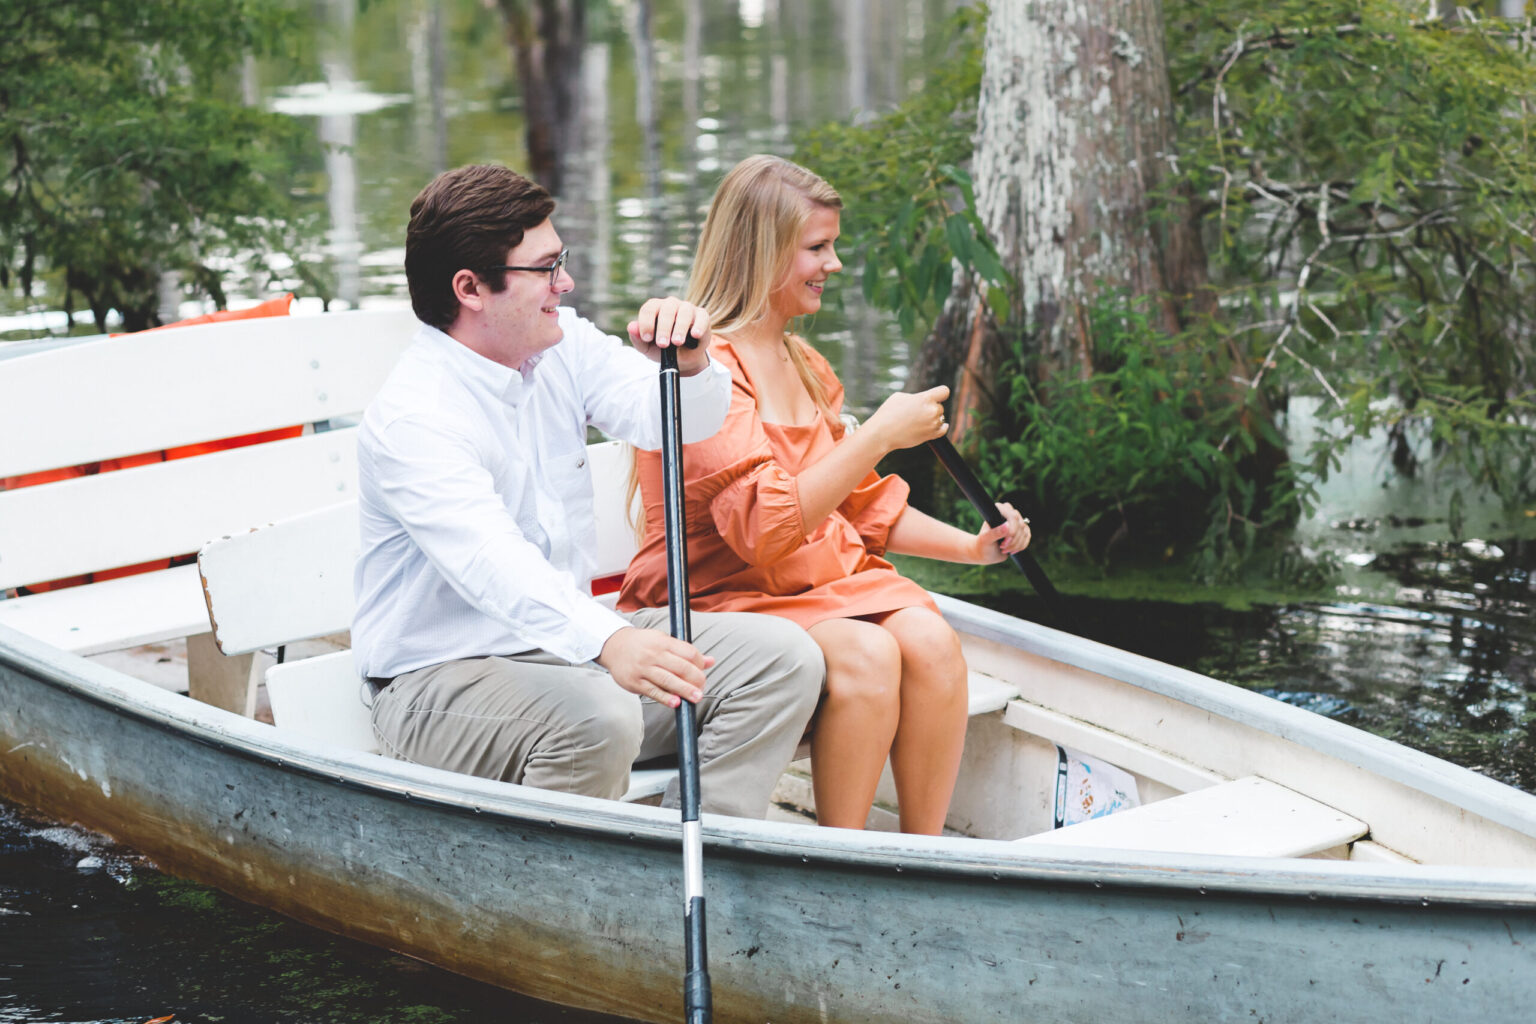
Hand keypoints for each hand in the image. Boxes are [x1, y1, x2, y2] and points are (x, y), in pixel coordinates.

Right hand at [596, 626, 712, 707]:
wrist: (613, 646)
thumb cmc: (643, 644)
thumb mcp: (664, 640)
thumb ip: (686, 651)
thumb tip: (710, 661)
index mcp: (663, 642)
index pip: (688, 653)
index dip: (700, 663)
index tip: (703, 671)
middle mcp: (653, 654)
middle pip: (681, 668)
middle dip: (696, 679)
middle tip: (702, 687)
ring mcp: (643, 669)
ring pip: (668, 680)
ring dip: (685, 690)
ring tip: (697, 697)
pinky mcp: (635, 682)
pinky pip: (653, 691)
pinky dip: (665, 698)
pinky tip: (676, 703)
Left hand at [628, 298, 712, 374]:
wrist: (682, 359)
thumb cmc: (662, 349)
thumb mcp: (647, 347)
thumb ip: (637, 338)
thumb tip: (631, 326)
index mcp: (656, 308)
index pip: (649, 308)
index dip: (646, 323)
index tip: (647, 338)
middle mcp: (671, 305)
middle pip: (666, 309)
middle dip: (663, 328)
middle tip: (662, 344)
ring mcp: (688, 309)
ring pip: (684, 312)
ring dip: (680, 328)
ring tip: (677, 342)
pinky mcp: (702, 316)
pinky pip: (702, 317)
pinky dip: (698, 325)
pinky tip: (695, 335)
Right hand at [864, 385, 950, 452]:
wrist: (882, 433)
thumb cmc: (888, 413)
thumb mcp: (900, 397)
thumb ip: (916, 397)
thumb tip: (922, 400)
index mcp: (925, 398)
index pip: (944, 391)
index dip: (940, 393)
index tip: (936, 396)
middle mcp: (932, 411)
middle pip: (940, 406)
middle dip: (931, 408)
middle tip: (916, 413)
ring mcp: (933, 424)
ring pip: (940, 418)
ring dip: (933, 418)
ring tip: (918, 421)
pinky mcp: (931, 435)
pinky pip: (943, 430)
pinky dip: (941, 427)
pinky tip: (936, 425)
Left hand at [973, 502, 1030, 563]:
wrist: (985, 553)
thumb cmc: (982, 544)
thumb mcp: (986, 540)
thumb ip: (995, 533)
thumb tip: (1007, 526)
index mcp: (998, 512)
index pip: (1013, 516)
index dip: (1012, 530)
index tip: (1004, 541)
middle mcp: (1008, 514)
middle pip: (1020, 524)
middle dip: (1013, 540)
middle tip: (1002, 546)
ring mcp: (1015, 522)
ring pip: (1025, 531)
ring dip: (1016, 544)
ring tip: (1004, 549)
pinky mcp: (1020, 531)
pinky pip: (1027, 537)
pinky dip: (1021, 546)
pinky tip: (1011, 550)